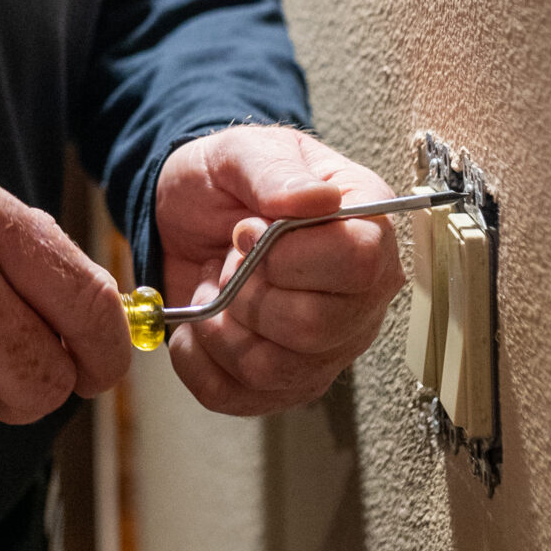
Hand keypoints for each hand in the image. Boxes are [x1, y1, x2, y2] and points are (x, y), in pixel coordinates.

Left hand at [154, 126, 404, 415]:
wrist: (183, 215)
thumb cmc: (226, 181)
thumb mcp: (241, 153)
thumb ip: (275, 173)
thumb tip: (316, 199)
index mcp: (367, 231)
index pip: (358, 265)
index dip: (290, 255)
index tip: (247, 229)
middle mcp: (361, 298)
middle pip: (314, 328)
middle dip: (247, 294)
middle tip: (228, 260)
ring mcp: (327, 348)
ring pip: (274, 371)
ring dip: (220, 327)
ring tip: (217, 287)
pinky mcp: (284, 382)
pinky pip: (237, 397)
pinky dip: (198, 361)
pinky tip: (198, 322)